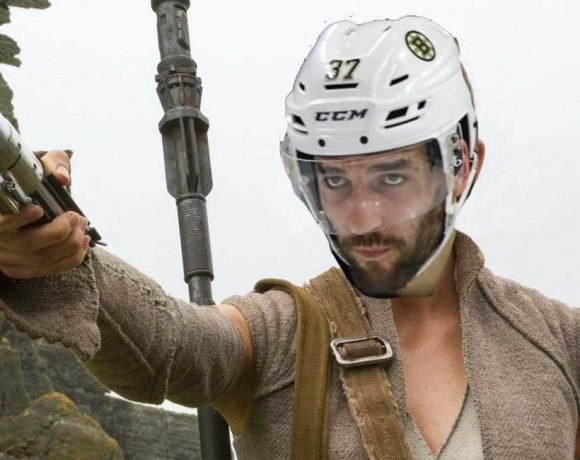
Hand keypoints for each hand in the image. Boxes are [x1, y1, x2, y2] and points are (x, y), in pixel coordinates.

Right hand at [0, 150, 89, 278]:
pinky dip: (72, 257)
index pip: (1, 223)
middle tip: (76, 217)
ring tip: (82, 227)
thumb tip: (62, 177)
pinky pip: (51, 269)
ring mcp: (8, 258)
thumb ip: (53, 164)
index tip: (37, 208)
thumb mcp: (41, 166)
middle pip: (28, 244)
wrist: (25, 199)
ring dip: (70, 244)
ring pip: (42, 259)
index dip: (18, 219)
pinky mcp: (22, 269)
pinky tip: (84, 242)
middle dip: (59, 232)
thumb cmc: (33, 183)